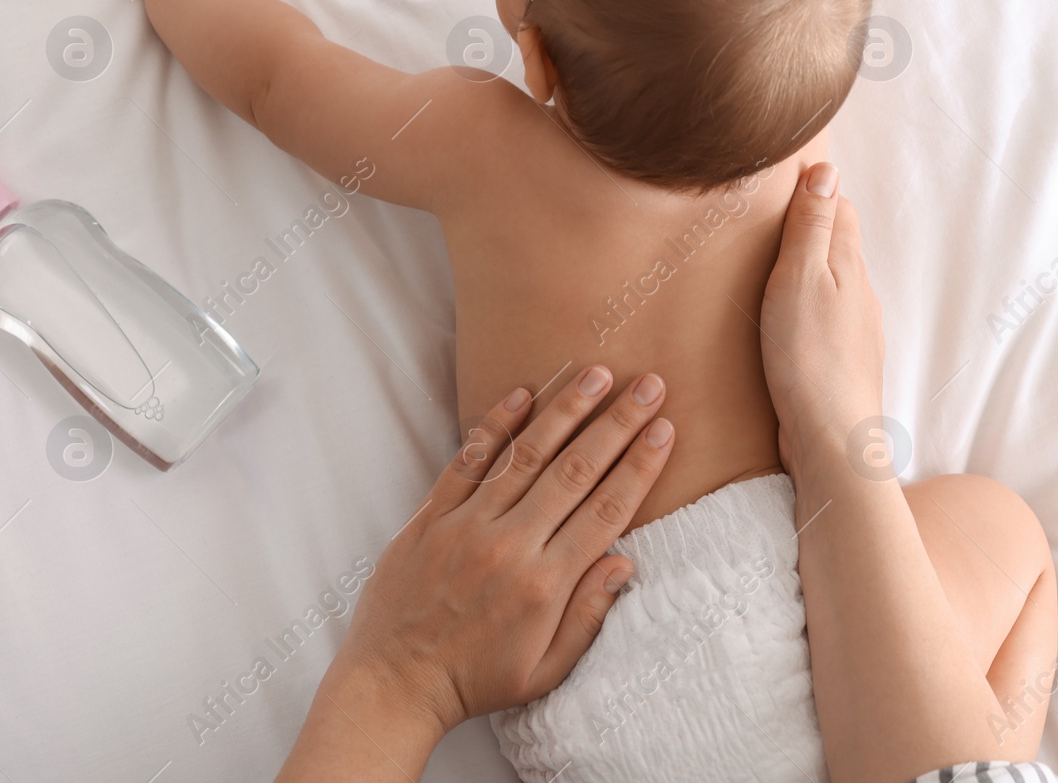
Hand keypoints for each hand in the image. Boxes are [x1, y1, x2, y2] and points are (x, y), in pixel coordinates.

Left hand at [277, 368, 674, 780]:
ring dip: (566, 410)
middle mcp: (509, 546)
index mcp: (544, 584)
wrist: (392, 685)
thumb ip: (588, 615)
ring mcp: (466, 527)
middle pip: (575, 470)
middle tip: (648, 384)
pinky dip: (496, 426)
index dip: (640, 466)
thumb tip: (625, 562)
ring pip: (526, 455)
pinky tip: (522, 393)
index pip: (606, 510)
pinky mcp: (430, 518)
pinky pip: (468, 462)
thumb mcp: (545, 671)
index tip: (664, 429)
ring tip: (597, 373)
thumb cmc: (476, 681)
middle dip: (617, 423)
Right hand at [760, 163, 884, 473]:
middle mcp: (860, 294)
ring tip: (769, 270)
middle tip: (767, 222)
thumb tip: (826, 170)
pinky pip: (825, 321)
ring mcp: (855, 331)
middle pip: (839, 245)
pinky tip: (784, 324)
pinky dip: (807, 310)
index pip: (839, 208)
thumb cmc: (808, 357)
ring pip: (832, 285)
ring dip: (807, 273)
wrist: (832, 439)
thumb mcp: (800, 278)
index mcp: (849, 265)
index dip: (813, 192)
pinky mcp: (842, 363)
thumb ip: (812, 226)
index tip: (779, 184)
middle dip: (810, 229)